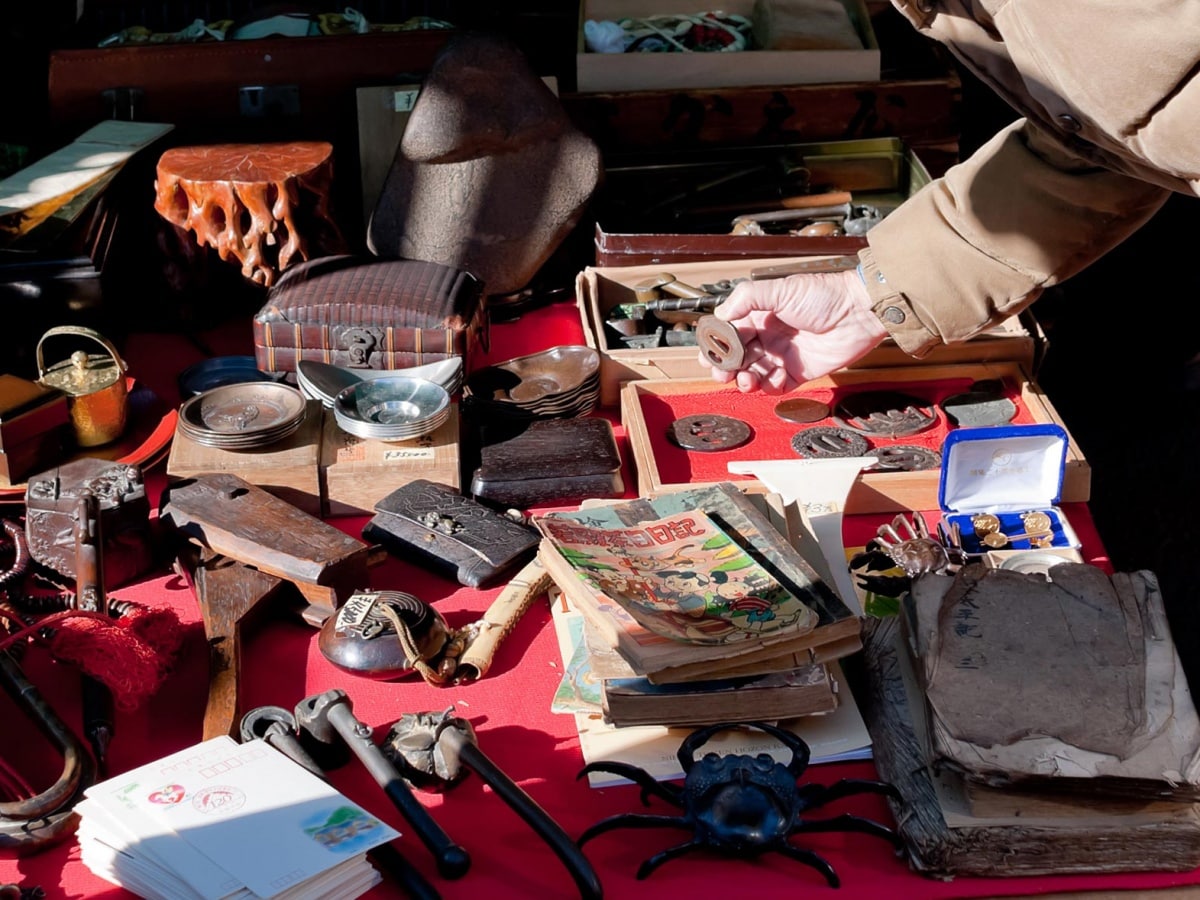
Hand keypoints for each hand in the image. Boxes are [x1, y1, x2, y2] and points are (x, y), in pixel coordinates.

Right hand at [698, 268, 888, 392]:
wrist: (858, 312)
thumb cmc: (825, 295)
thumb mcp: (781, 289)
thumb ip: (747, 298)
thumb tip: (721, 314)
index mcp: (759, 316)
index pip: (729, 333)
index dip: (717, 345)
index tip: (710, 354)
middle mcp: (768, 337)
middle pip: (737, 358)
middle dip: (726, 368)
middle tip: (723, 373)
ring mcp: (782, 356)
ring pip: (753, 375)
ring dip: (746, 380)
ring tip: (748, 379)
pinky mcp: (798, 373)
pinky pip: (776, 386)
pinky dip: (771, 386)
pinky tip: (777, 376)